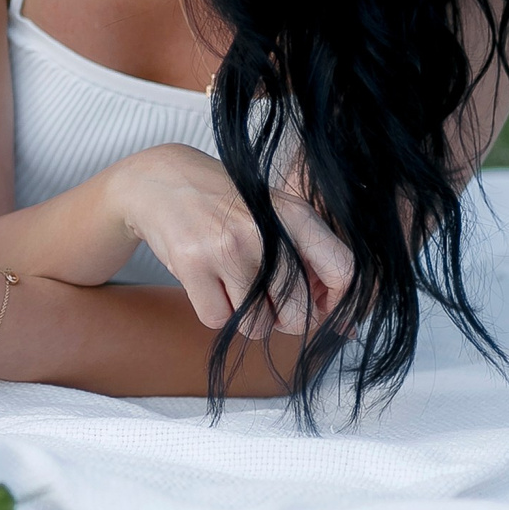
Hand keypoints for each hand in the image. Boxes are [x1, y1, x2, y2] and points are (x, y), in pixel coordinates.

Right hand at [99, 145, 351, 337]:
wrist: (160, 180)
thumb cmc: (227, 205)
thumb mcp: (274, 216)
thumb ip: (310, 262)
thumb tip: (347, 330)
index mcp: (295, 215)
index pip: (344, 272)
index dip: (336, 304)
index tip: (319, 307)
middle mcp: (266, 231)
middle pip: (298, 314)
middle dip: (283, 319)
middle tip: (266, 300)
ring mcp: (227, 248)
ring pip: (257, 325)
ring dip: (245, 317)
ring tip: (231, 284)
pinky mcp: (193, 264)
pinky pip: (217, 320)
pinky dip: (213, 311)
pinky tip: (206, 282)